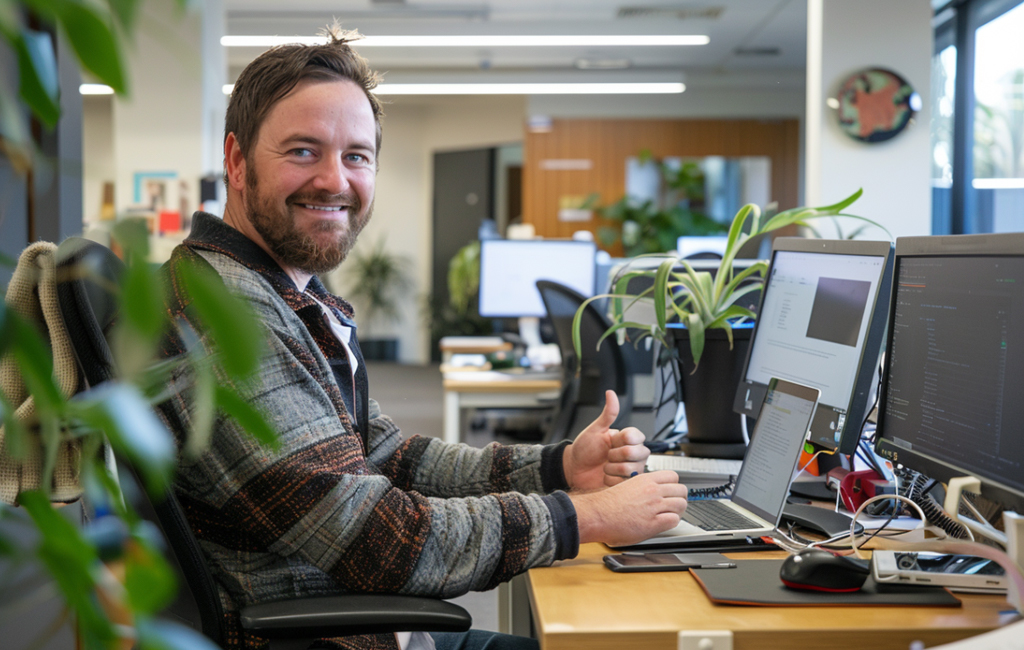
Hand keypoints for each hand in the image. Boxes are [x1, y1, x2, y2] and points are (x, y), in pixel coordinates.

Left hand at [562, 390, 650, 489]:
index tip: (610, 441)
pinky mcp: (626, 484)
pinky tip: (605, 476)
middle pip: (635, 453)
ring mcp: (632, 469)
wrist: (574, 469)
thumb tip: (610, 393)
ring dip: (611, 468)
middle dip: (615, 455)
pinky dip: (610, 479)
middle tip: (606, 455)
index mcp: (629, 439)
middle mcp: (634, 454)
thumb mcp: (595, 429)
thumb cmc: (584, 449)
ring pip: (630, 469)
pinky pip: (623, 482)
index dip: (621, 440)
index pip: (637, 436)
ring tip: (604, 465)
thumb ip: (608, 414)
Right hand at [570, 471, 688, 545]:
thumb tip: (652, 492)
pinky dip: (671, 522)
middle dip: (679, 498)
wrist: (597, 514)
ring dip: (677, 511)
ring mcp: (654, 506)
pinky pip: (674, 520)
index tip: (671, 491)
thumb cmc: (607, 504)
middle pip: (681, 490)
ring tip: (669, 515)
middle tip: (673, 505)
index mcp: (645, 479)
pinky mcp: (653, 523)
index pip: (673, 476)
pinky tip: (662, 524)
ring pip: (681, 504)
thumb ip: (642, 487)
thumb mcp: (627, 486)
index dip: (674, 485)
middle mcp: (652, 491)